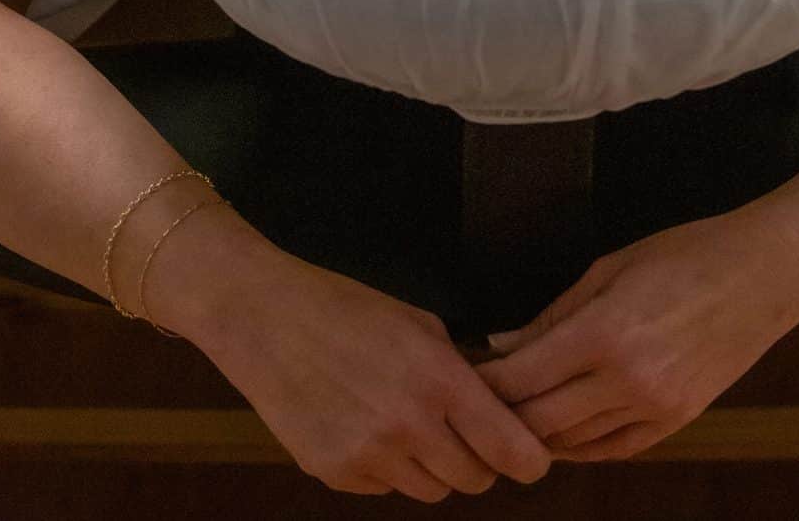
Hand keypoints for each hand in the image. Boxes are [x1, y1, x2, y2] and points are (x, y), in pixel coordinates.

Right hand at [189, 234, 552, 498]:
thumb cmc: (346, 308)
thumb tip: (498, 404)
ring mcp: (368, 456)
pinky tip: (366, 426)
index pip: (507, 448)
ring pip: (430, 491)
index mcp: (437, 379)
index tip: (534, 459)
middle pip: (473, 480)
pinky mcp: (335, 474)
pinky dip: (386, 468)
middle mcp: (407, 426)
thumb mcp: (418, 322)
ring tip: (407, 423)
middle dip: (478, 460)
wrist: (265, 319)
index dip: (528, 459)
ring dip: (432, 467)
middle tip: (465, 433)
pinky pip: (384, 488)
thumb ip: (459, 368)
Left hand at [478, 208, 794, 463]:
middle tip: (475, 400)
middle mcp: (629, 382)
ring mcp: (656, 409)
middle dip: (501, 413)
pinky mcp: (677, 422)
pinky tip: (560, 429)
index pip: (524, 376)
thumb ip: (555, 313)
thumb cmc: (688, 252)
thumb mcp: (612, 267)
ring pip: (574, 443)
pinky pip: (613, 449)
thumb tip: (502, 343)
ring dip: (536, 432)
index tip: (462, 375)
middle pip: (541, 420)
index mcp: (607, 333)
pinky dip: (579, 445)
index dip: (485, 382)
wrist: (766, 273)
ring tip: (509, 413)